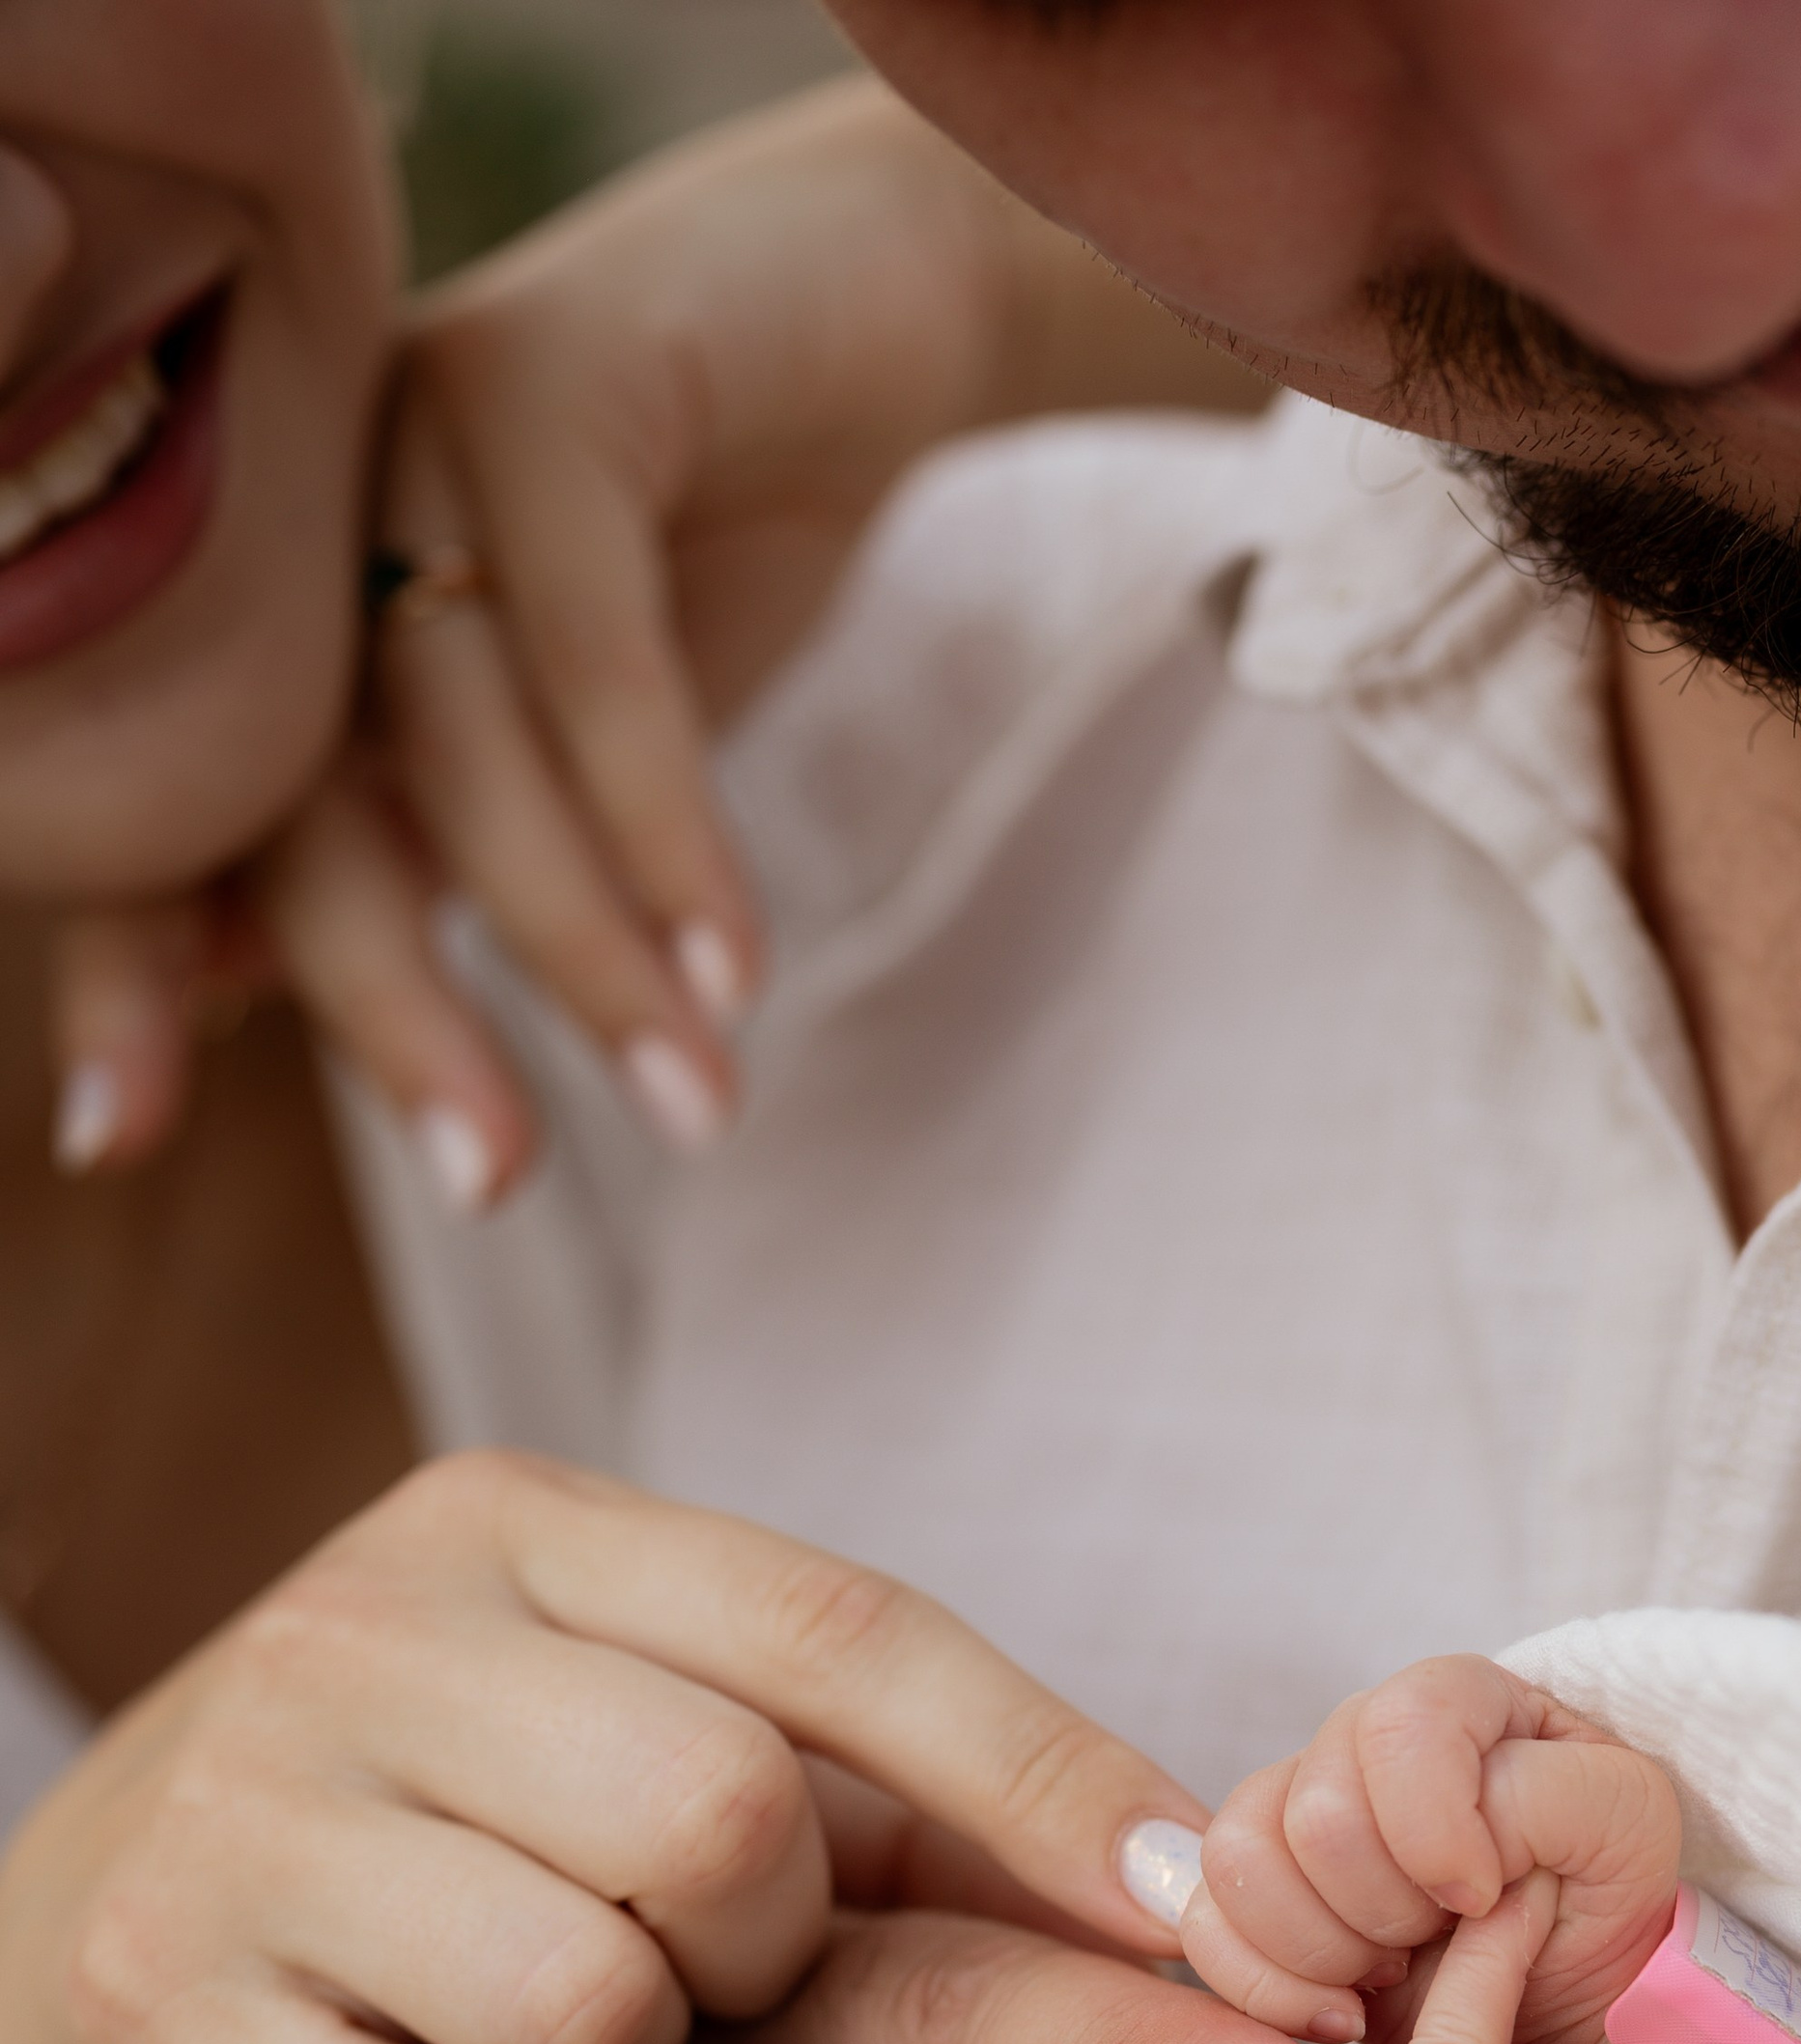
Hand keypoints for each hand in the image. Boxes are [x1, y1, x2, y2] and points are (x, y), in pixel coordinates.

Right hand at [0, 1450, 1217, 2043]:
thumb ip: (881, 1796)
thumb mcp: (642, 1761)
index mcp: (519, 1531)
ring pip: (584, 1996)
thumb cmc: (463, 1871)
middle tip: (716, 1988)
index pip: (844, 1629)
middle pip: (723, 1816)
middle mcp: (362, 1630)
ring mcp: (240, 1816)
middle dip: (770, 1950)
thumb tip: (1201, 1903)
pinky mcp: (153, 2008)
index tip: (1200, 1913)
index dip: (1045, 1776)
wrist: (91, 1977)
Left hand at [47, 80, 1264, 1188]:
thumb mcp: (546, 740)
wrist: (877, 309)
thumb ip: (402, 839)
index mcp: (287, 614)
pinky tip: (732, 968)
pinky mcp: (551, 379)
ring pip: (459, 748)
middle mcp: (313, 518)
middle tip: (495, 1180)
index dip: (138, 972)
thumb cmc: (709, 541)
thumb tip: (229, 990)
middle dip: (393, 1014)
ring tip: (697, 1105)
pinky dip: (667, 828)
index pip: (183, 819)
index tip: (125, 1137)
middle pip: (306, 806)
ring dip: (588, 954)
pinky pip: (591, 653)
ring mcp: (412, 432)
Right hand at [1186, 1654, 1682, 2043]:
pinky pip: (1205, 1922)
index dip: (1434, 1830)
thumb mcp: (1626, 1829)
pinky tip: (1345, 2012)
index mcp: (1461, 1701)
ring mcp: (1298, 1813)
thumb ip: (1549, 1799)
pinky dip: (1272, 1986)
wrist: (1572, 2011)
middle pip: (1317, 1808)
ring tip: (1399, 1974)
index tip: (1481, 1899)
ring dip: (1329, 1947)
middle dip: (1387, 1905)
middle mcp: (1365, 1741)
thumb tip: (1447, 1849)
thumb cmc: (1605, 1906)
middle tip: (1444, 1940)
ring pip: (1241, 1859)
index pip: (1402, 1726)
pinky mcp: (1255, 1893)